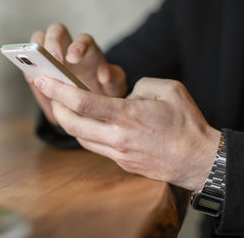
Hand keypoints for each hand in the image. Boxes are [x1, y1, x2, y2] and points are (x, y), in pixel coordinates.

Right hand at [25, 23, 126, 125]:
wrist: (87, 109)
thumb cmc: (103, 94)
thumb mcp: (114, 89)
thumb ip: (114, 79)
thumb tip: (105, 72)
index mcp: (88, 51)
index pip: (83, 39)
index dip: (77, 46)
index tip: (73, 57)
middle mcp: (68, 48)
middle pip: (57, 31)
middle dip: (53, 41)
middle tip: (53, 58)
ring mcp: (50, 57)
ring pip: (38, 40)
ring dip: (34, 50)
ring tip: (36, 68)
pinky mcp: (38, 70)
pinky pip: (29, 63)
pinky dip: (28, 69)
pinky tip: (32, 79)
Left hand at [33, 75, 220, 190]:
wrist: (199, 161)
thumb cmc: (187, 124)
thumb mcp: (168, 90)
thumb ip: (141, 85)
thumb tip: (125, 95)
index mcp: (127, 115)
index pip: (82, 102)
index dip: (58, 90)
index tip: (44, 81)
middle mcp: (118, 137)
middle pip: (72, 124)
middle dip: (56, 107)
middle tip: (50, 94)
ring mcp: (118, 153)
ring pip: (81, 138)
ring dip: (69, 122)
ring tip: (66, 107)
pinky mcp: (122, 163)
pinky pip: (96, 147)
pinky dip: (86, 134)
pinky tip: (89, 124)